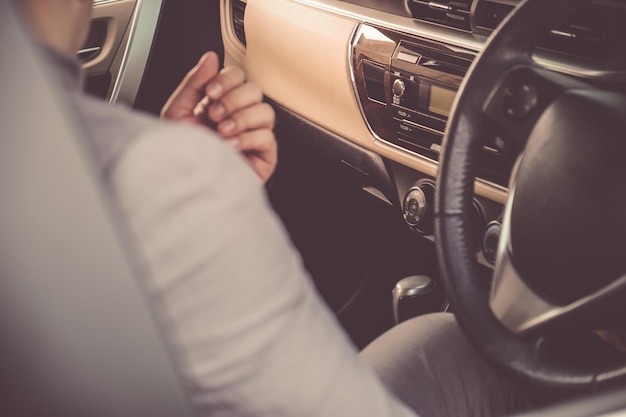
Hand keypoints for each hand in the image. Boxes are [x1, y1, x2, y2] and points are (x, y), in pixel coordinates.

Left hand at [161, 52, 276, 182]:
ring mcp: (252, 136)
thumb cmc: (178, 156)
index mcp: (219, 104)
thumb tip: (210, 58)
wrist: (181, 187)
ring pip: (266, 112)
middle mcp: (238, 118)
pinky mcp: (263, 156)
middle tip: (214, 115)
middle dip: (233, 100)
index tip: (210, 93)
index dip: (227, 80)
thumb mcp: (177, 112)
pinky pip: (267, 137)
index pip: (238, 77)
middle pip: (254, 90)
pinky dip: (247, 139)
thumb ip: (194, 82)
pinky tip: (230, 146)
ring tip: (221, 132)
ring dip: (241, 119)